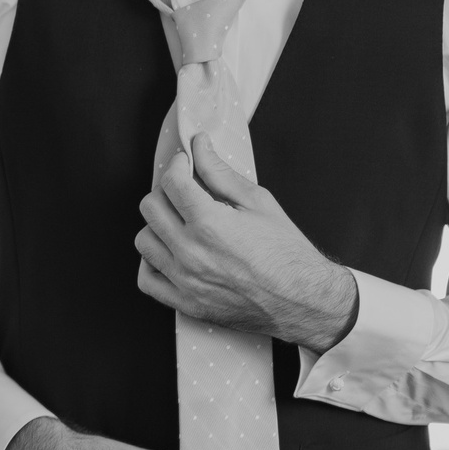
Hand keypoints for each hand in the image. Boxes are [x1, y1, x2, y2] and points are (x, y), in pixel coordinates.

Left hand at [136, 134, 357, 352]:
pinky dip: (152, 264)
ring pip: (144, 241)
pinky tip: (170, 254)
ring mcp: (185, 281)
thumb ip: (220, 172)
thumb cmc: (287, 254)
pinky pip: (146, 279)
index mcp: (209, 224)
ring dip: (158, 227)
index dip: (176, 165)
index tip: (183, 163)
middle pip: (150, 208)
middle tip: (183, 192)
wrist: (304, 300)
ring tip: (180, 224)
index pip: (170, 182)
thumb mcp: (259, 202)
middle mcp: (191, 252)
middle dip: (165, 192)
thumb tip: (199, 146)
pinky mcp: (186, 303)